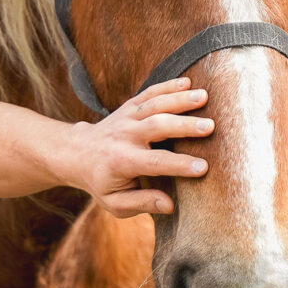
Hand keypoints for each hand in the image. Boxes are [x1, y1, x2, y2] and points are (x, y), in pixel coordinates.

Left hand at [71, 77, 212, 218]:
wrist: (77, 154)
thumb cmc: (101, 182)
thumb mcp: (114, 202)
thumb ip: (141, 202)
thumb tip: (170, 205)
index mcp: (122, 162)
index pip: (155, 163)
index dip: (179, 165)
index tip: (203, 167)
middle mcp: (124, 136)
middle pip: (156, 126)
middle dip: (184, 126)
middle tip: (210, 126)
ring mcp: (126, 118)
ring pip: (154, 105)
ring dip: (180, 99)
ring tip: (205, 97)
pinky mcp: (129, 107)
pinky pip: (149, 93)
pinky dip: (167, 86)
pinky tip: (187, 82)